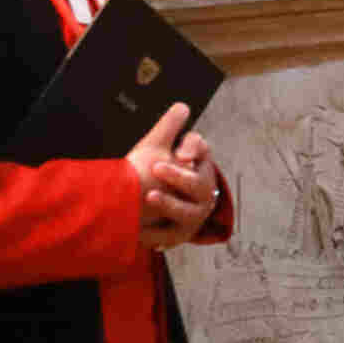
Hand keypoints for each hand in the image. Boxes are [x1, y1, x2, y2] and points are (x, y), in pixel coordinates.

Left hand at [126, 103, 220, 249]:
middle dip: (178, 176)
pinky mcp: (179, 235)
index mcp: (201, 167)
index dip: (192, 150)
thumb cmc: (159, 174)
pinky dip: (156, 233)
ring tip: (149, 196)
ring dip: (170, 204)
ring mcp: (193, 215)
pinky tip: (140, 228)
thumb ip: (170, 127)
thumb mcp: (161, 149)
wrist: (153, 210)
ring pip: (187, 212)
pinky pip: (170, 235)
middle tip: (156, 167)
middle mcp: (203, 192)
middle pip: (198, 184)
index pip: (201, 152)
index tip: (178, 151)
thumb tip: (182, 107)